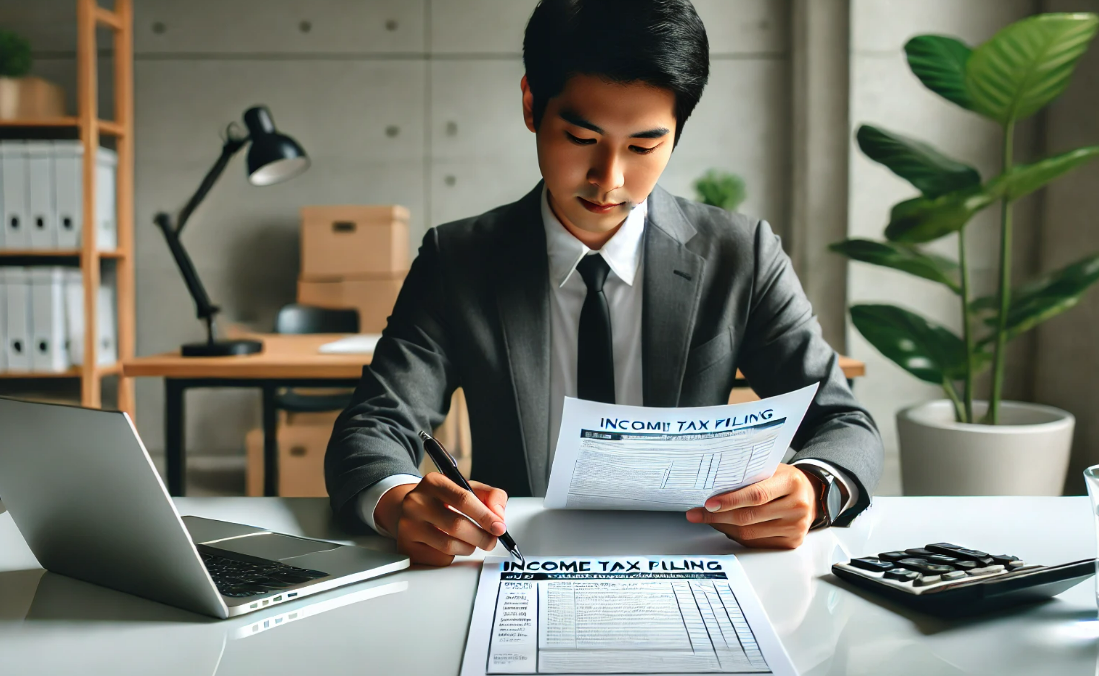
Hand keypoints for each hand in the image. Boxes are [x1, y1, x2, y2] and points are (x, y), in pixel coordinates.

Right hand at [375, 473, 508, 565]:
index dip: (485, 516)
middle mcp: (416, 502)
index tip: (499, 527)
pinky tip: (451, 545)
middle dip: (481, 537)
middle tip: (491, 540)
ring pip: (449, 545)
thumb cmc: (443, 500)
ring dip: (468, 547)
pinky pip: (439, 558)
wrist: (409, 508)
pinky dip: (452, 556)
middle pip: (456, 525)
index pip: (463, 499)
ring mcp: (408, 525)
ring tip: (471, 541)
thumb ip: (490, 496)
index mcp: (433, 482)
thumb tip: (498, 517)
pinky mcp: (406, 546)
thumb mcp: (466, 488)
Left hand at [685, 463, 819, 548]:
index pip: (757, 494)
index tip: (708, 504)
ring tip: (708, 519)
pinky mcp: (792, 542)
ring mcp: (796, 527)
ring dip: (724, 527)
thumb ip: (749, 477)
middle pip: (750, 517)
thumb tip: (714, 489)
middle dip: (718, 517)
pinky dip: (737, 536)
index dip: (730, 500)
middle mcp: (797, 507)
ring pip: (750, 533)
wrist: (810, 494)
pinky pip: (756, 543)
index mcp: (792, 483)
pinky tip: (726, 527)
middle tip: (697, 514)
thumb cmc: (784, 479)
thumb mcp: (772, 470)